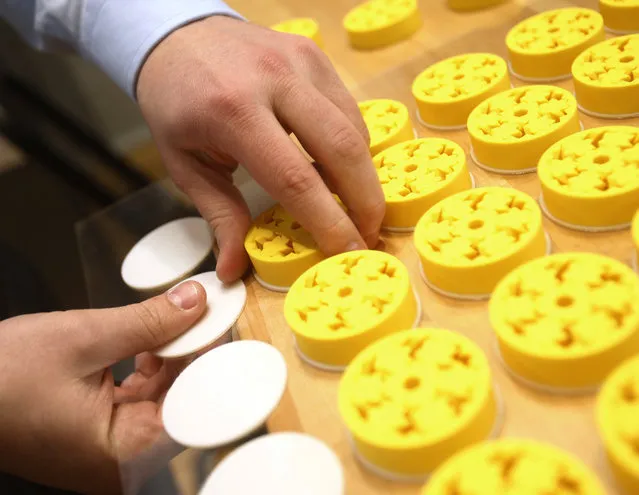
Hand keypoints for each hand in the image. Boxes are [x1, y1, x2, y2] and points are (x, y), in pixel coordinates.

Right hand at [0, 281, 206, 494]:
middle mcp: (120, 464)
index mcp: (122, 456)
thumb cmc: (2, 374)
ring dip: (172, 359)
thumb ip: (149, 321)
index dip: (211, 365)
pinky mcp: (100, 435)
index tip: (224, 329)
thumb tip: (195, 303)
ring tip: (180, 321)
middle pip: (181, 404)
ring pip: (163, 399)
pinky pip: (141, 400)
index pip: (192, 410)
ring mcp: (110, 451)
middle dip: (192, 357)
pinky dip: (151, 369)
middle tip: (206, 316)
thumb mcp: (85, 337)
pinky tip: (155, 342)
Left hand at [136, 15, 385, 282]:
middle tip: (367, 235)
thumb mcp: (185, 163)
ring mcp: (301, 62)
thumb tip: (233, 269)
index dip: (328, 221)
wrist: (178, 34)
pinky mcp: (315, 55)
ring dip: (361, 175)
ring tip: (353, 206)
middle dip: (365, 201)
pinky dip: (352, 146)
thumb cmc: (176, 102)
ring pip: (353, 128)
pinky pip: (348, 109)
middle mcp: (274, 80)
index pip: (295, 178)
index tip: (346, 252)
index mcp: (233, 112)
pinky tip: (339, 168)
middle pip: (342, 149)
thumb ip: (218, 214)